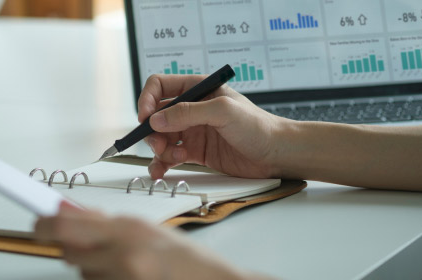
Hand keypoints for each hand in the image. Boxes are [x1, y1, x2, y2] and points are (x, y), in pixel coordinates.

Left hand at [34, 202, 256, 279]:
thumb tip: (70, 213)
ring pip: (83, 275)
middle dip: (74, 249)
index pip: (66, 225)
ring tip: (124, 267)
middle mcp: (122, 256)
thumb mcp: (147, 230)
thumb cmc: (188, 261)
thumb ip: (107, 223)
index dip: (43, 225)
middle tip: (94, 247)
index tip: (36, 223)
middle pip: (69, 253)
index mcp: (127, 230)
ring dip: (93, 270)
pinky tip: (129, 277)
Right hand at [138, 74, 286, 178]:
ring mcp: (193, 131)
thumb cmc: (258, 126)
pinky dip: (161, 164)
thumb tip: (155, 119)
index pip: (160, 86)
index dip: (147, 100)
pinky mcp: (196, 152)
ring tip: (171, 158)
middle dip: (151, 131)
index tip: (145, 118)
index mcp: (198, 89)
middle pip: (156, 115)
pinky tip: (162, 171)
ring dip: (158, 149)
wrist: (277, 154)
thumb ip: (188, 113)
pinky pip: (169, 156)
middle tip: (159, 145)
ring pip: (160, 138)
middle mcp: (192, 109)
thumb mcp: (223, 111)